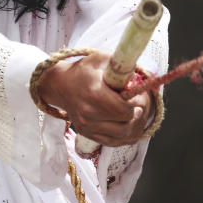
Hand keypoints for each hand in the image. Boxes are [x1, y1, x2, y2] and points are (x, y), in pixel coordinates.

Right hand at [35, 51, 152, 146]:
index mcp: (94, 93)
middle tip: (139, 106)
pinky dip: (124, 136)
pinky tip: (127, 125)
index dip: (137, 105)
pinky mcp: (86, 132)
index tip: (139, 97)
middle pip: (125, 125)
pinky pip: (112, 142)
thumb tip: (143, 78)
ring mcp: (87, 125)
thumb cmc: (83, 71)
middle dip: (137, 116)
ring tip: (134, 115)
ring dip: (132, 127)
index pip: (124, 110)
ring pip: (120, 136)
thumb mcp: (102, 60)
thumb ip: (123, 67)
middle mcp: (89, 113)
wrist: (60, 84)